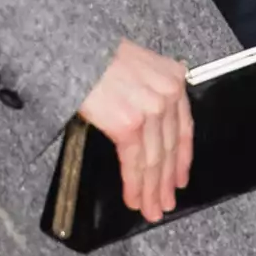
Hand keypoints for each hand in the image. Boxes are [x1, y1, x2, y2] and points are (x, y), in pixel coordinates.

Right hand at [79, 39, 192, 224]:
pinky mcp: (128, 124)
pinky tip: (134, 197)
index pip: (183, 128)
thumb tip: (151, 119)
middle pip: (169, 149)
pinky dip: (135, 185)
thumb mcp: (137, 65)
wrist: (73, 47)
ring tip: (149, 209)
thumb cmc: (94, 53)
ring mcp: (149, 110)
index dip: (182, 159)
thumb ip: (151, 89)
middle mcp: (167, 94)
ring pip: (154, 160)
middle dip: (166, 182)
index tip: (180, 179)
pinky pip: (134, 162)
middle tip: (163, 203)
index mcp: (172, 79)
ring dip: (151, 190)